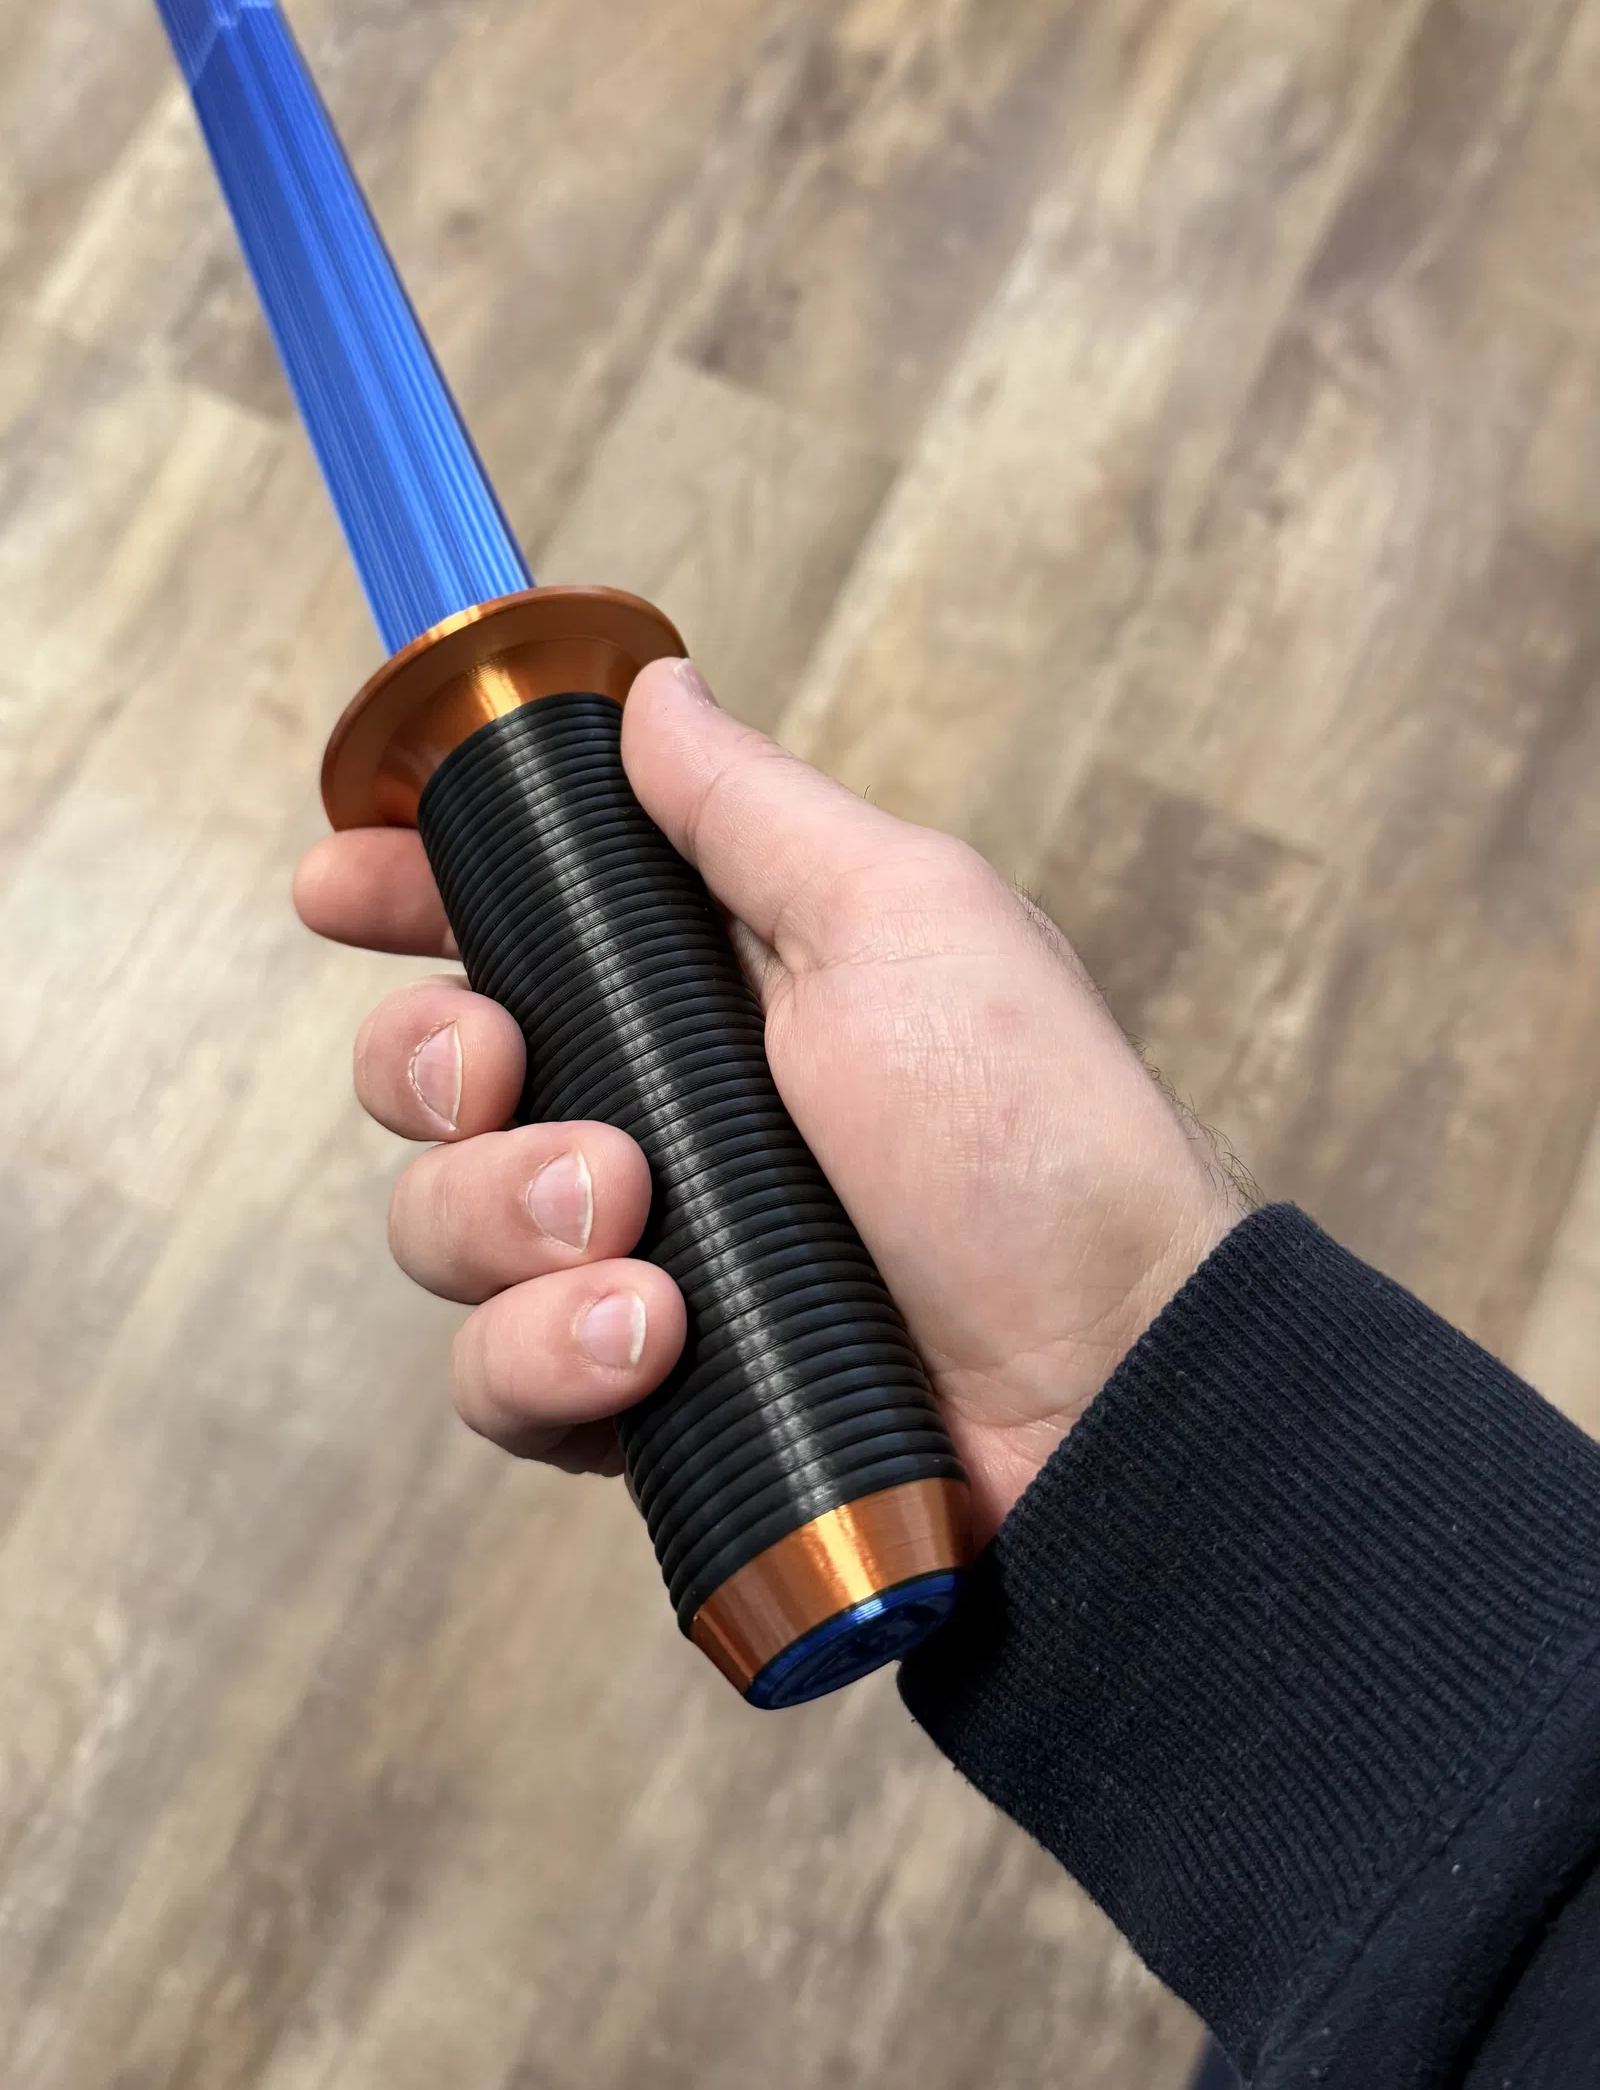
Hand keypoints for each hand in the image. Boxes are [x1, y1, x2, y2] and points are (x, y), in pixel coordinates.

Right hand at [294, 661, 1246, 1542]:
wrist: (1105, 1387)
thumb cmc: (1036, 1141)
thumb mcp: (903, 923)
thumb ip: (753, 814)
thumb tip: (656, 687)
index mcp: (707, 989)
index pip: (512, 921)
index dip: (410, 893)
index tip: (340, 880)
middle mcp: (656, 1118)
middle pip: (432, 1071)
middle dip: (430, 1063)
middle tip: (507, 1069)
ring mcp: (638, 1263)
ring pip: (440, 1228)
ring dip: (503, 1216)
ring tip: (633, 1229)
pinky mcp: (637, 1402)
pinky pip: (498, 1380)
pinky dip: (547, 1357)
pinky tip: (649, 1341)